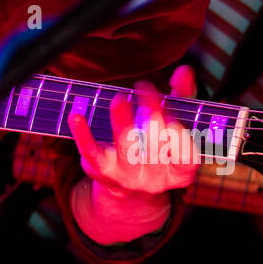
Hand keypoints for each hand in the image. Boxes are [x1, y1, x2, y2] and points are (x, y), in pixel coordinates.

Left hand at [66, 65, 198, 244]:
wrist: (130, 192)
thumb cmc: (157, 148)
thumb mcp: (173, 126)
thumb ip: (181, 97)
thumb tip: (185, 70)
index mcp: (180, 171)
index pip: (184, 155)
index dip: (180, 135)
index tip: (172, 112)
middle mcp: (156, 178)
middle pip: (155, 149)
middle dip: (152, 117)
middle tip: (145, 87)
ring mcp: (128, 177)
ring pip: (126, 150)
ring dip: (122, 123)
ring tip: (119, 99)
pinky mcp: (103, 172)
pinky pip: (92, 153)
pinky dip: (83, 134)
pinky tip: (77, 115)